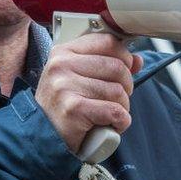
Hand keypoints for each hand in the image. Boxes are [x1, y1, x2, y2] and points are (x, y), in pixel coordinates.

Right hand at [35, 33, 142, 153]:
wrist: (43, 137)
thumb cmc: (63, 106)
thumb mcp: (80, 78)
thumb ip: (107, 65)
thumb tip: (137, 60)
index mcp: (63, 52)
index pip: (107, 42)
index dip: (124, 56)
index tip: (126, 69)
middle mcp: (61, 66)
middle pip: (116, 67)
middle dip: (126, 86)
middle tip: (118, 99)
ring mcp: (65, 87)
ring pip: (117, 91)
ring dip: (122, 107)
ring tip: (109, 114)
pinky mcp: (73, 109)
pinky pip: (114, 111)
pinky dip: (120, 122)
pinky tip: (111, 125)